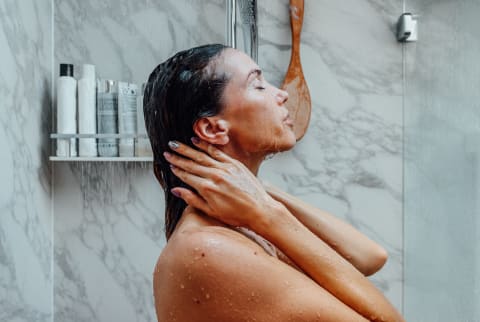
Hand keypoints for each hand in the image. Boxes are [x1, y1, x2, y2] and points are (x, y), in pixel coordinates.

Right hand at [163, 139, 278, 228]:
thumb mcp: (211, 211)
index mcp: (207, 189)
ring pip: (201, 156)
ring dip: (187, 149)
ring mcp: (225, 168)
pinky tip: (195, 141)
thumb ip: (192, 199)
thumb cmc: (237, 215)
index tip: (169, 164)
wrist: (260, 210)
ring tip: (176, 144)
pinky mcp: (234, 164)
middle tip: (167, 151)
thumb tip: (176, 190)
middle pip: (191, 164)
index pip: (187, 176)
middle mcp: (214, 176)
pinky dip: (205, 146)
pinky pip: (216, 152)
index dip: (177, 169)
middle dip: (178, 157)